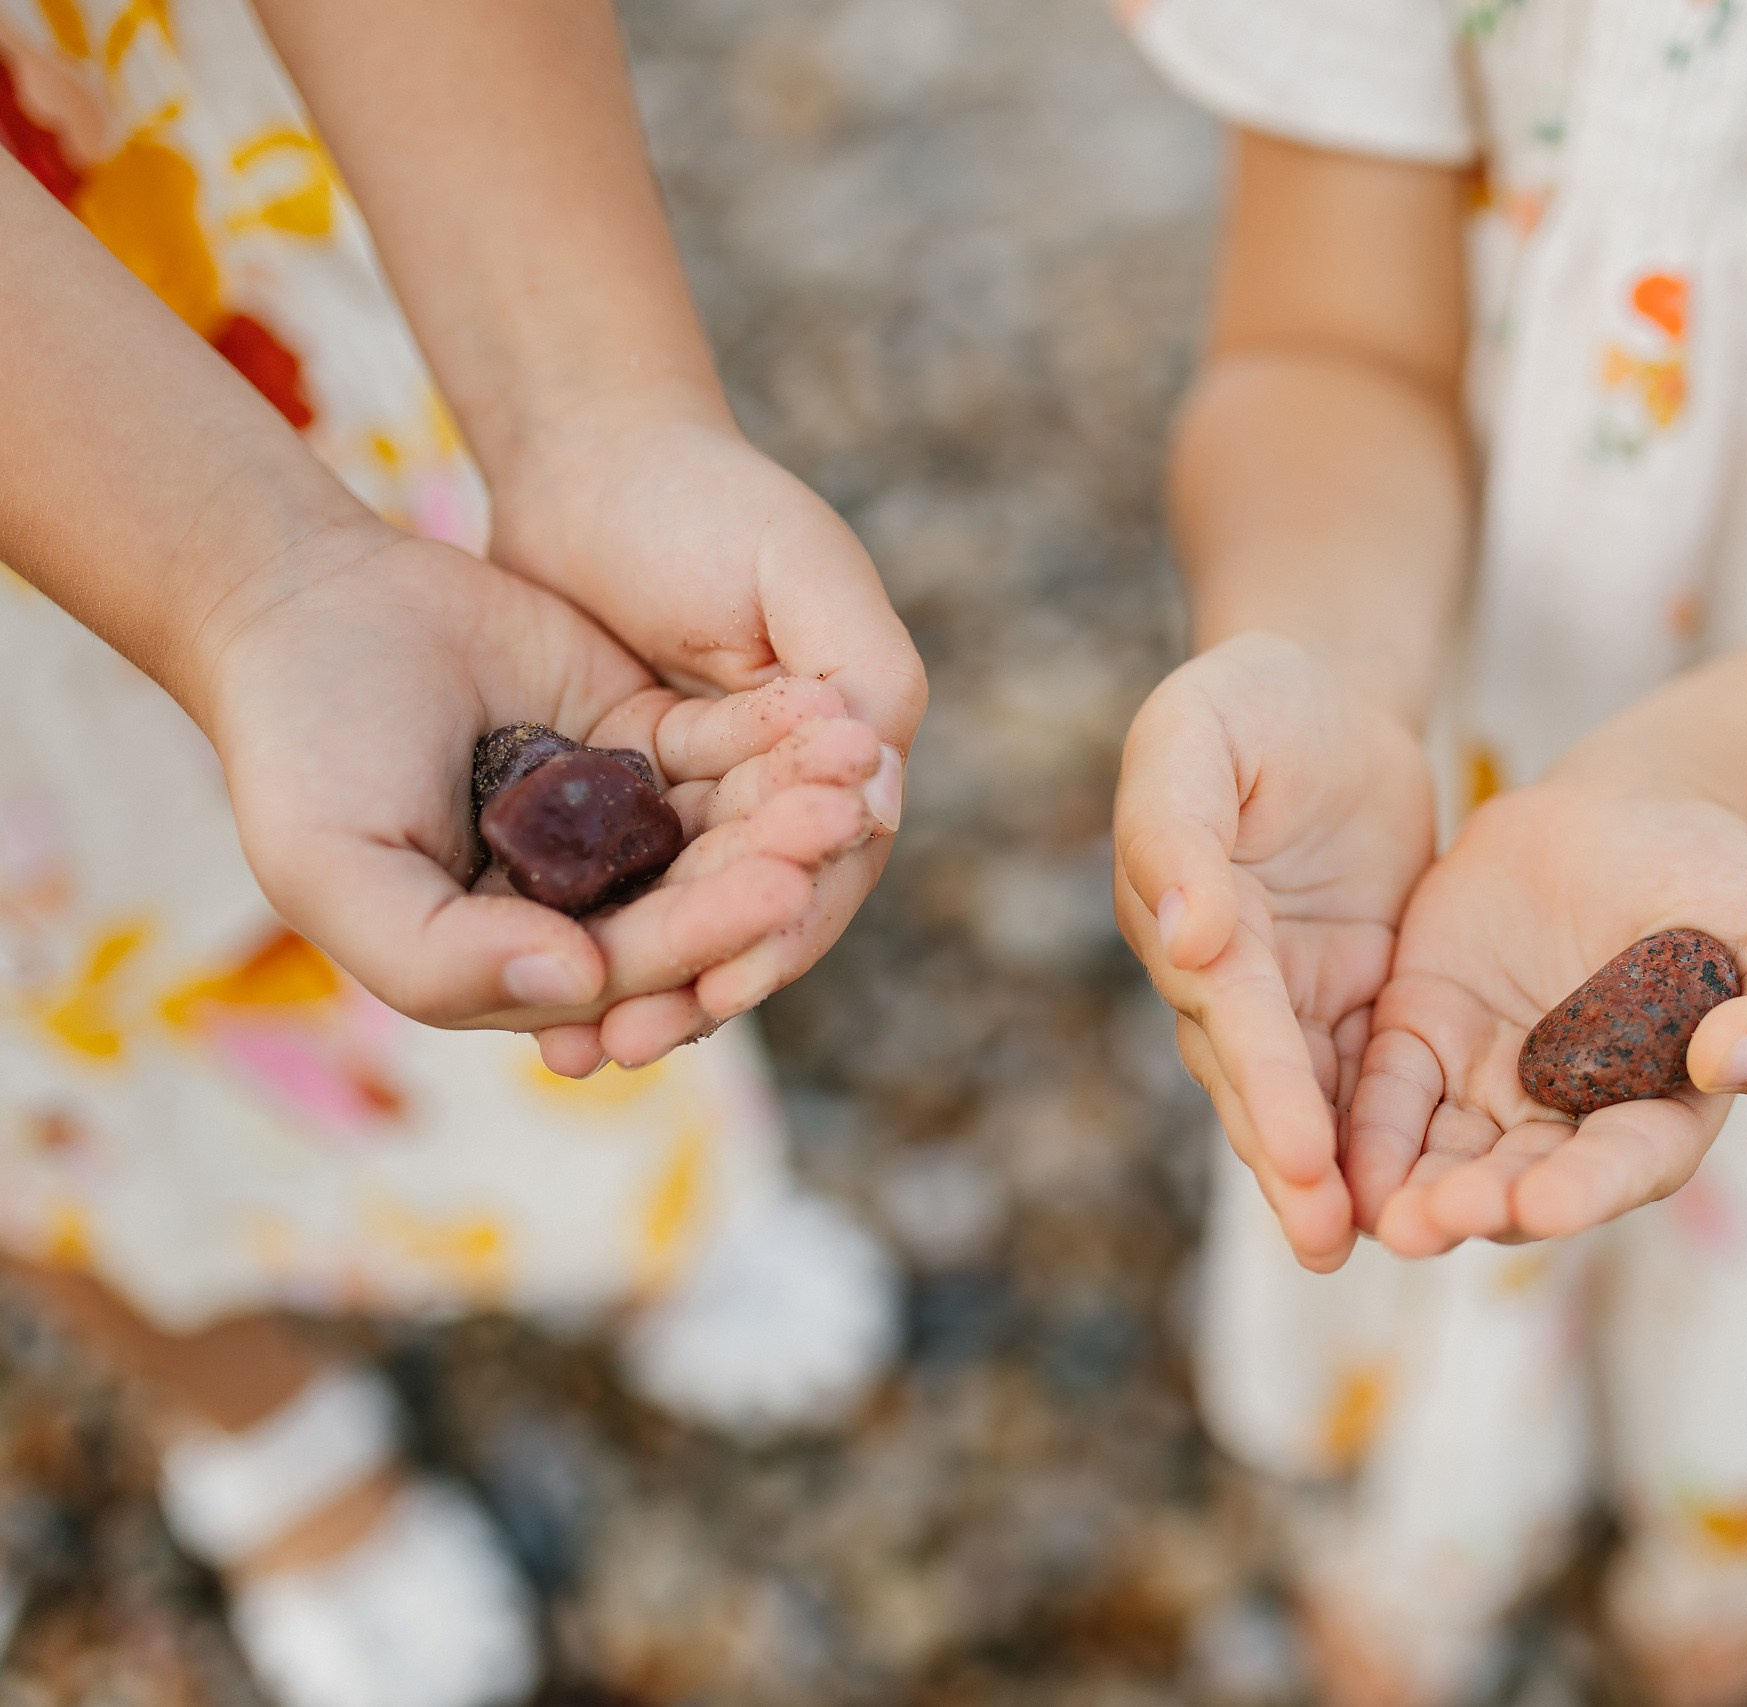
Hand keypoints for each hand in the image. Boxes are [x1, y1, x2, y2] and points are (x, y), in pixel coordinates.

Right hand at [203, 522, 880, 1049]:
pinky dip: (775, 738)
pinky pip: (723, 752)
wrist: (303, 602)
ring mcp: (615, 826)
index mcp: (516, 965)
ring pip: (724, 835)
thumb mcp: (337, 872)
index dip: (703, 944)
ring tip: (852, 770)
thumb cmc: (304, 753)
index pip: (630, 973)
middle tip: (838, 824)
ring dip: (790, 809)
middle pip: (697, 907)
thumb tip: (578, 984)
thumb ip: (443, 955)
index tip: (773, 899)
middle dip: (770, 871)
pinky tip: (830, 716)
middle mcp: (579, 909)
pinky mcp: (642, 743)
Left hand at [487, 408, 925, 1064]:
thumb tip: (882, 801)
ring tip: (584, 1049)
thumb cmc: (706, 500)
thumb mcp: (801, 570)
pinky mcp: (624, 795)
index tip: (722, 985)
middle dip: (698, 981)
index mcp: (847, 747)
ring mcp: (699, 796)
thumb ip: (864, 674)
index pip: (827, 868)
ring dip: (643, 983)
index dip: (778, 932)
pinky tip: (539, 987)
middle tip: (632, 1040)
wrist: (589, 451)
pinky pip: (614, 889)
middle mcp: (781, 787)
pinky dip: (587, 937)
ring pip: (681, 915)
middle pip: (751, 913)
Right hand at [1113, 634, 1437, 1270]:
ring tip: (1367, 1251)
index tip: (1301, 1155)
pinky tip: (1428, 1196)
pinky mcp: (1363, 996)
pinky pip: (1378, 1076)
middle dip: (1294, 1167)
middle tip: (1331, 1242)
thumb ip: (1176, 824)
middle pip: (1265, 1085)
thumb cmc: (1247, 701)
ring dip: (1335, 1178)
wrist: (1322, 694)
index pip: (1233, 1014)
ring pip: (1317, 1101)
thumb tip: (1184, 930)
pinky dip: (1391, 1137)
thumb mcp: (1198, 730)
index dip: (1267, 1086)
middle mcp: (1232, 978)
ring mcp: (1295, 995)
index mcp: (1186, 914)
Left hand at [1345, 777, 1746, 1256]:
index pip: (1625, 1164)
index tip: (1543, 1202)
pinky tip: (1336, 1161)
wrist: (1629, 809)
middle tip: (1436, 1223)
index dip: (1585, 1188)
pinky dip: (1365, 1130)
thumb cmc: (1725, 880)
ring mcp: (1491, 1082)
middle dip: (1480, 1205)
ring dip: (1413, 1192)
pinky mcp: (1424, 1033)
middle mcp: (1570, 1119)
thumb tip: (1739, 1058)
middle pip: (1521, 1180)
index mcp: (1663, 1110)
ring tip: (1385, 1217)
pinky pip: (1387, 1093)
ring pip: (1446, 1157)